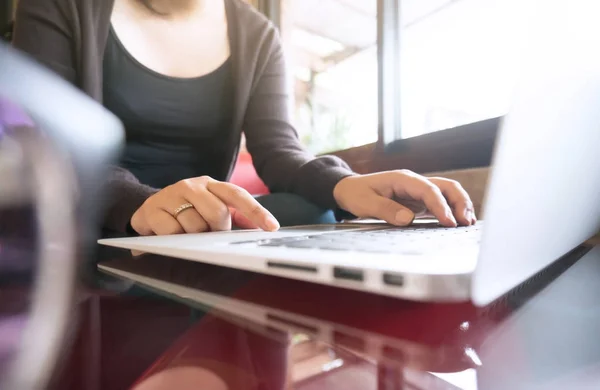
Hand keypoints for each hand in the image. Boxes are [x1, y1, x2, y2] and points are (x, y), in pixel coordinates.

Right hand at [131, 176, 279, 234]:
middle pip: (217, 212)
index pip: (237, 195)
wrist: (148, 209)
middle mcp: (192, 185)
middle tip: (208, 235)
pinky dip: (176, 240)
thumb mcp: (208, 209)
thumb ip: (233, 217)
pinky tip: (170, 236)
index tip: (272, 226)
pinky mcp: (153, 208)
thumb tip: (256, 230)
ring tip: (185, 235)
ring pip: (195, 225)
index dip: (256, 211)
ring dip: (194, 237)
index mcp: (211, 185)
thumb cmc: (186, 212)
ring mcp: (171, 194)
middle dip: (217, 230)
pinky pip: (173, 232)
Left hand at [333, 170, 476, 226]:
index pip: (429, 190)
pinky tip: (459, 223)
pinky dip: (452, 210)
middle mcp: (414, 182)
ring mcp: (418, 191)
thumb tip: (408, 219)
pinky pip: (441, 202)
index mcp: (403, 179)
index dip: (441, 206)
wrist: (349, 188)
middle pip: (446, 186)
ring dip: (460, 205)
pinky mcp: (418, 201)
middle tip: (465, 222)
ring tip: (468, 223)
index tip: (448, 222)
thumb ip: (385, 210)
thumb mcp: (364, 203)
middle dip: (459, 202)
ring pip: (447, 193)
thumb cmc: (356, 194)